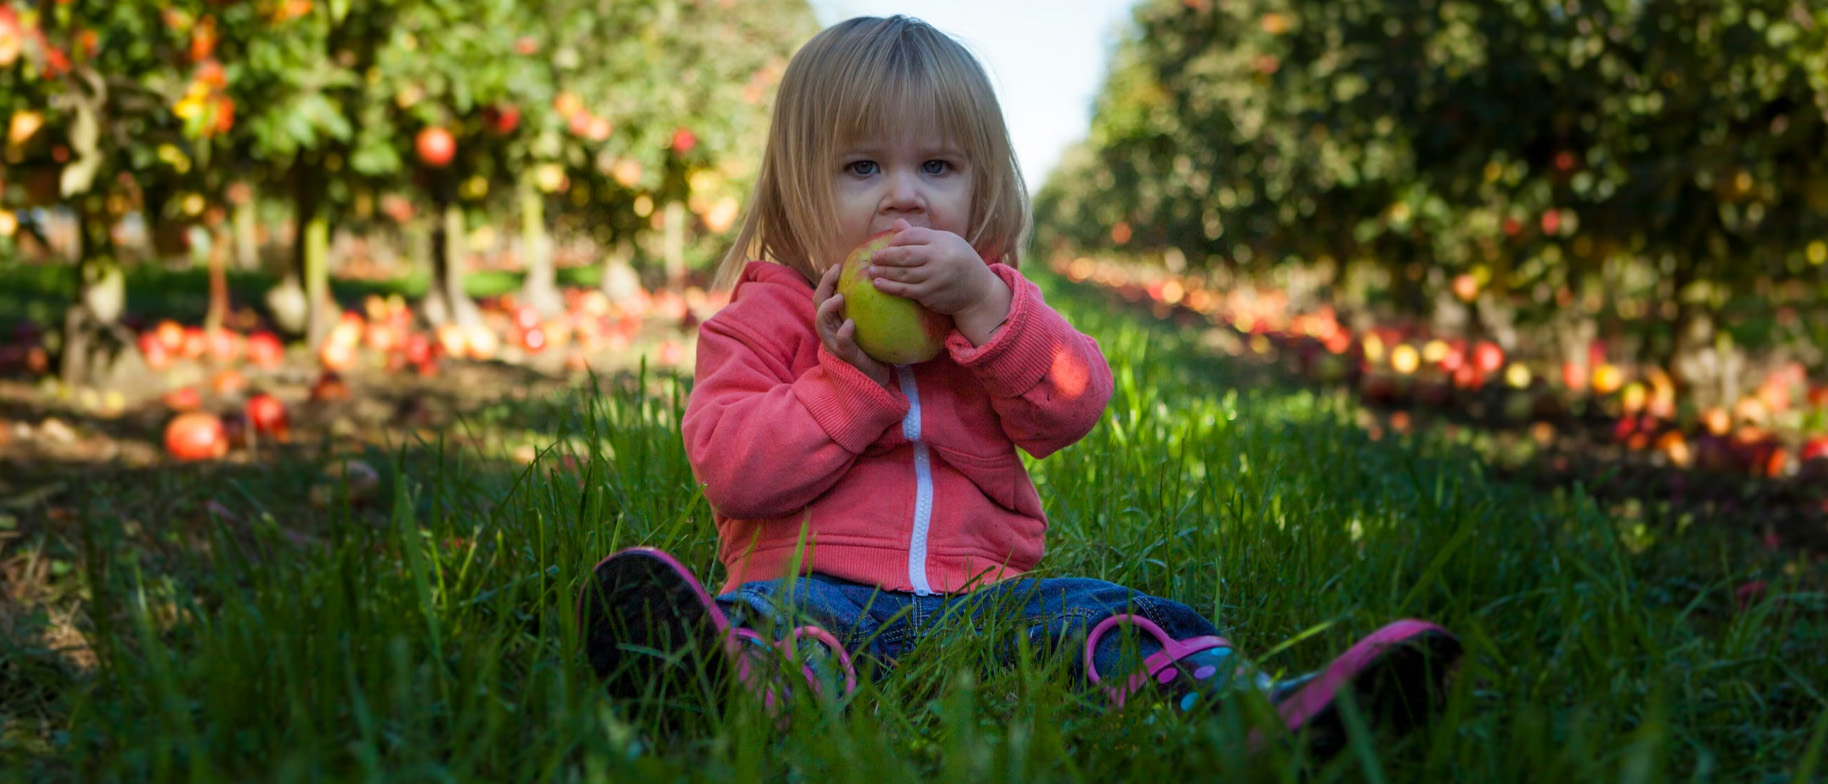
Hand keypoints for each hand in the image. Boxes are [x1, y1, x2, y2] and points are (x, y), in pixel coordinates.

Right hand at [813, 263, 891, 385]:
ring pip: (822, 323)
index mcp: (834, 322)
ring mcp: (835, 345)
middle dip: (824, 286)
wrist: (875, 380)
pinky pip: (840, 344)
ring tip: (839, 297)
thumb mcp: (868, 325)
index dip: (827, 280)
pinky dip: (842, 333)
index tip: (838, 265)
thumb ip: (868, 309)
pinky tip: (849, 325)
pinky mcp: (846, 358)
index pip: (823, 297)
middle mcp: (830, 332)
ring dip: (828, 309)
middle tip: (836, 272)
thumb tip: (883, 282)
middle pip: (817, 304)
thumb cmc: (873, 350)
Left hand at [866, 219, 1012, 345]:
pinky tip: (879, 284)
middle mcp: (938, 258)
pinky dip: (890, 287)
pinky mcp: (931, 295)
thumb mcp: (945, 242)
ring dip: (884, 272)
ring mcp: (934, 277)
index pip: (912, 236)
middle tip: (873, 257)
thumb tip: (897, 223)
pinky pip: (906, 291)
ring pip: (903, 274)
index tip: (888, 245)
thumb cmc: (959, 261)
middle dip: (885, 256)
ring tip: (871, 271)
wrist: (978, 290)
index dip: (896, 240)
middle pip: (904, 254)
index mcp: (941, 241)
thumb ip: (920, 235)